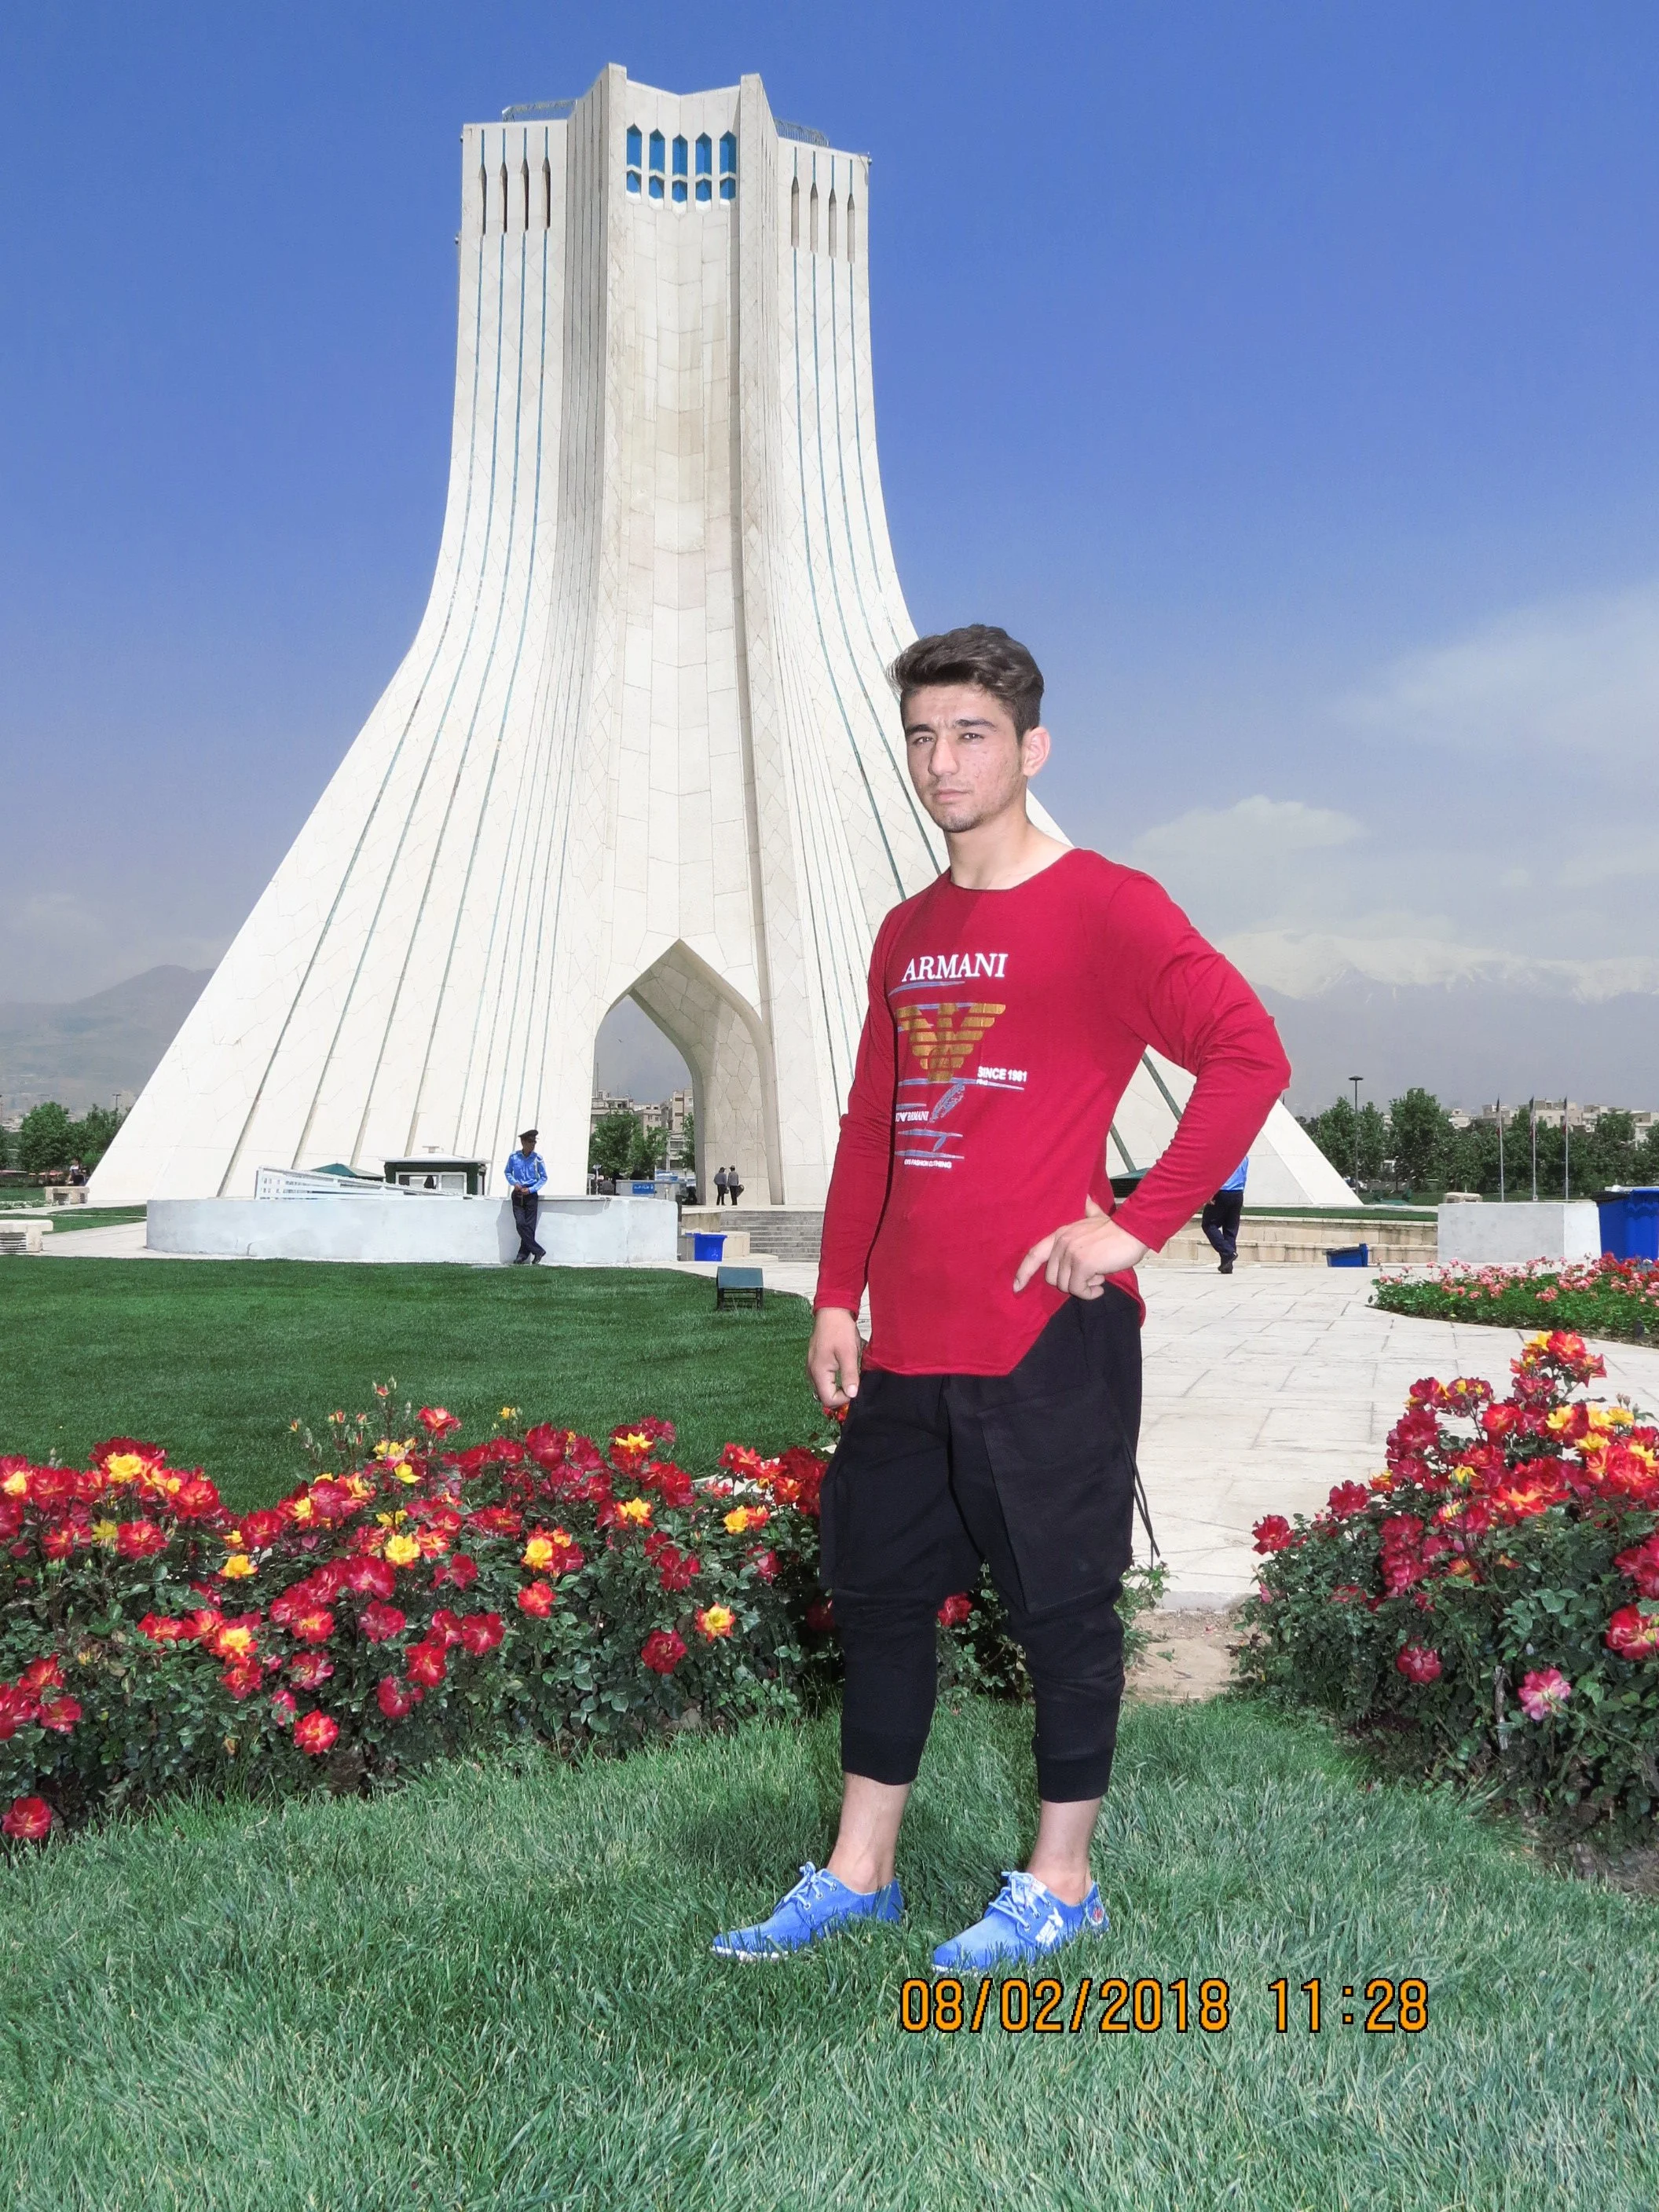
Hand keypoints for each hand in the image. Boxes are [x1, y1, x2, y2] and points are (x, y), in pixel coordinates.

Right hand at [808, 1307, 863, 1408]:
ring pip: (824, 1387)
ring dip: (837, 1386)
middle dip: (840, 1393)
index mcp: (819, 1372)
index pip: (828, 1399)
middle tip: (853, 1381)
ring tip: (849, 1373)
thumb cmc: (839, 1328)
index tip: (855, 1387)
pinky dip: (834, 1379)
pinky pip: (824, 1378)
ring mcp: (812, 1366)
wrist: (832, 1311)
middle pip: (824, 1396)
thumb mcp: (849, 1353)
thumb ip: (850, 1375)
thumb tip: (852, 1394)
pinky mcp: (816, 1361)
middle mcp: (812, 1371)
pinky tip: (843, 1367)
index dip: (843, 1398)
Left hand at [1014, 1196, 1147, 1298]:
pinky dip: (1090, 1293)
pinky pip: (1079, 1289)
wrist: (1133, 1231)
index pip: (1034, 1254)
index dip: (1023, 1272)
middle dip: (1070, 1284)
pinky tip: (1101, 1286)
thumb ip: (1087, 1211)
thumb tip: (1087, 1199)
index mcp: (1060, 1234)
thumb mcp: (1095, 1218)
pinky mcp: (1083, 1264)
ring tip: (1098, 1278)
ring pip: (1066, 1286)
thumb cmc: (1116, 1230)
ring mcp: (1071, 1253)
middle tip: (1090, 1278)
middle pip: (1052, 1278)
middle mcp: (1062, 1243)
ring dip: (1083, 1289)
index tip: (1016, 1287)